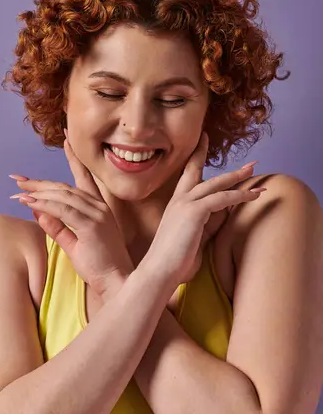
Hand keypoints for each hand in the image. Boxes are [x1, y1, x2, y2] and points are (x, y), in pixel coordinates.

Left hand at [11, 135, 133, 297]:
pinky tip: (29, 203)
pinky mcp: (91, 225)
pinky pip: (63, 210)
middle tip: (18, 179)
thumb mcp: (73, 244)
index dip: (73, 159)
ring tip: (18, 192)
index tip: (66, 140)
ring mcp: (97, 214)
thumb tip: (37, 212)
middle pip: (64, 187)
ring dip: (38, 193)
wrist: (116, 282)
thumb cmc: (98, 265)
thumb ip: (57, 227)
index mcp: (98, 207)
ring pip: (62, 196)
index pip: (82, 178)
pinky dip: (44, 205)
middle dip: (39, 183)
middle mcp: (98, 206)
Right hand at [142, 132, 265, 288]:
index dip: (196, 157)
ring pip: (215, 183)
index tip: (203, 141)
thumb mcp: (194, 237)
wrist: (159, 271)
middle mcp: (179, 199)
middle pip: (197, 170)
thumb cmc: (174, 261)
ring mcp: (185, 204)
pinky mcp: (194, 212)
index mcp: (176, 204)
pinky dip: (240, 196)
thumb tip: (226, 211)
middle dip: (213, 156)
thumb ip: (208, 222)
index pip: (187, 174)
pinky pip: (222, 199)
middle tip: (223, 146)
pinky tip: (254, 195)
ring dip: (236, 176)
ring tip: (253, 168)